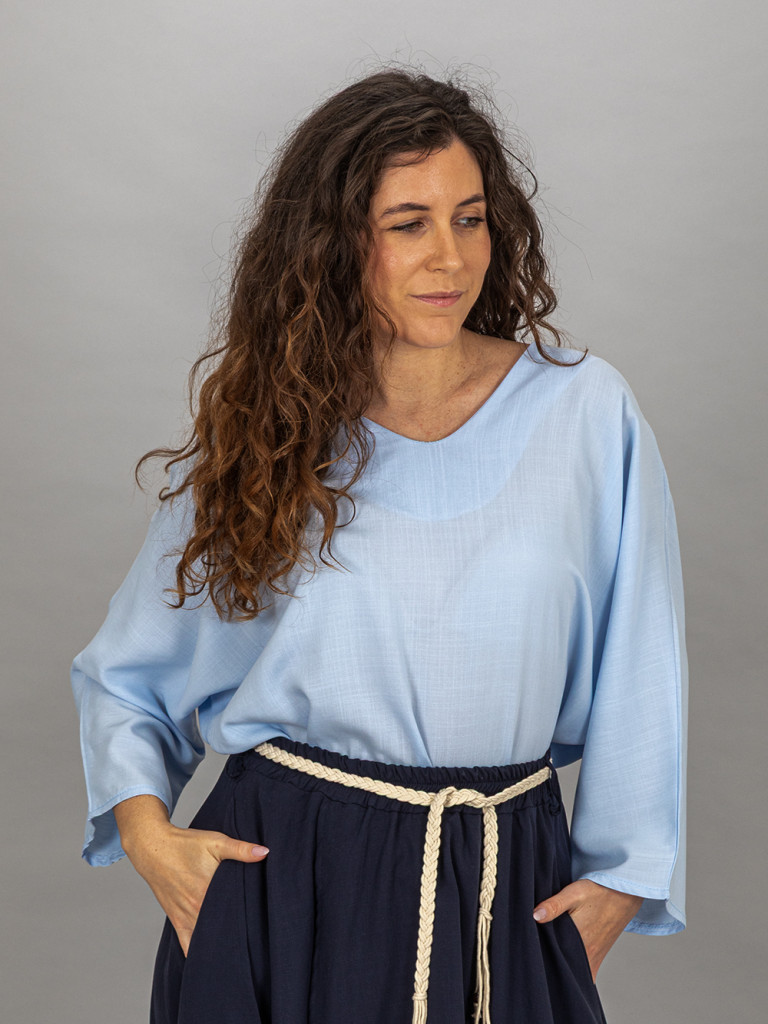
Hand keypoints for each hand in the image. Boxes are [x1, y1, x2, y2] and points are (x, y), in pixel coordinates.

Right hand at [114, 794, 268, 955]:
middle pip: (222, 929)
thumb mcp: (215, 842)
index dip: (251, 920)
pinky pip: (187, 945)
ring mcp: (186, 917)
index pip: (236, 914)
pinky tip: (208, 962)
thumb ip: (241, 849)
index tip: (262, 927)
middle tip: (254, 944)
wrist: (153, 849)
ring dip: (219, 945)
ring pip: (206, 940)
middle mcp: (197, 909)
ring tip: (236, 954)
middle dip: (238, 936)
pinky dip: (197, 953)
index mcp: (209, 892)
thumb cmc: (185, 844)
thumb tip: (265, 852)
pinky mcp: (176, 920)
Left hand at [532, 879, 642, 980]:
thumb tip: (535, 916)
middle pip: (563, 968)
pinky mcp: (598, 958)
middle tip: (535, 956)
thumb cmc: (598, 892)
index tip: (528, 953)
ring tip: (547, 957)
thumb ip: (554, 905)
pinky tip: (563, 959)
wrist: (624, 894)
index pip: (554, 958)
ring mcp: (594, 959)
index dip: (540, 957)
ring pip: (574, 971)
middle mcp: (588, 955)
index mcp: (579, 941)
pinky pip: (584, 971)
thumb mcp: (574, 893)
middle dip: (549, 964)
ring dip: (562, 966)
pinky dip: (573, 969)